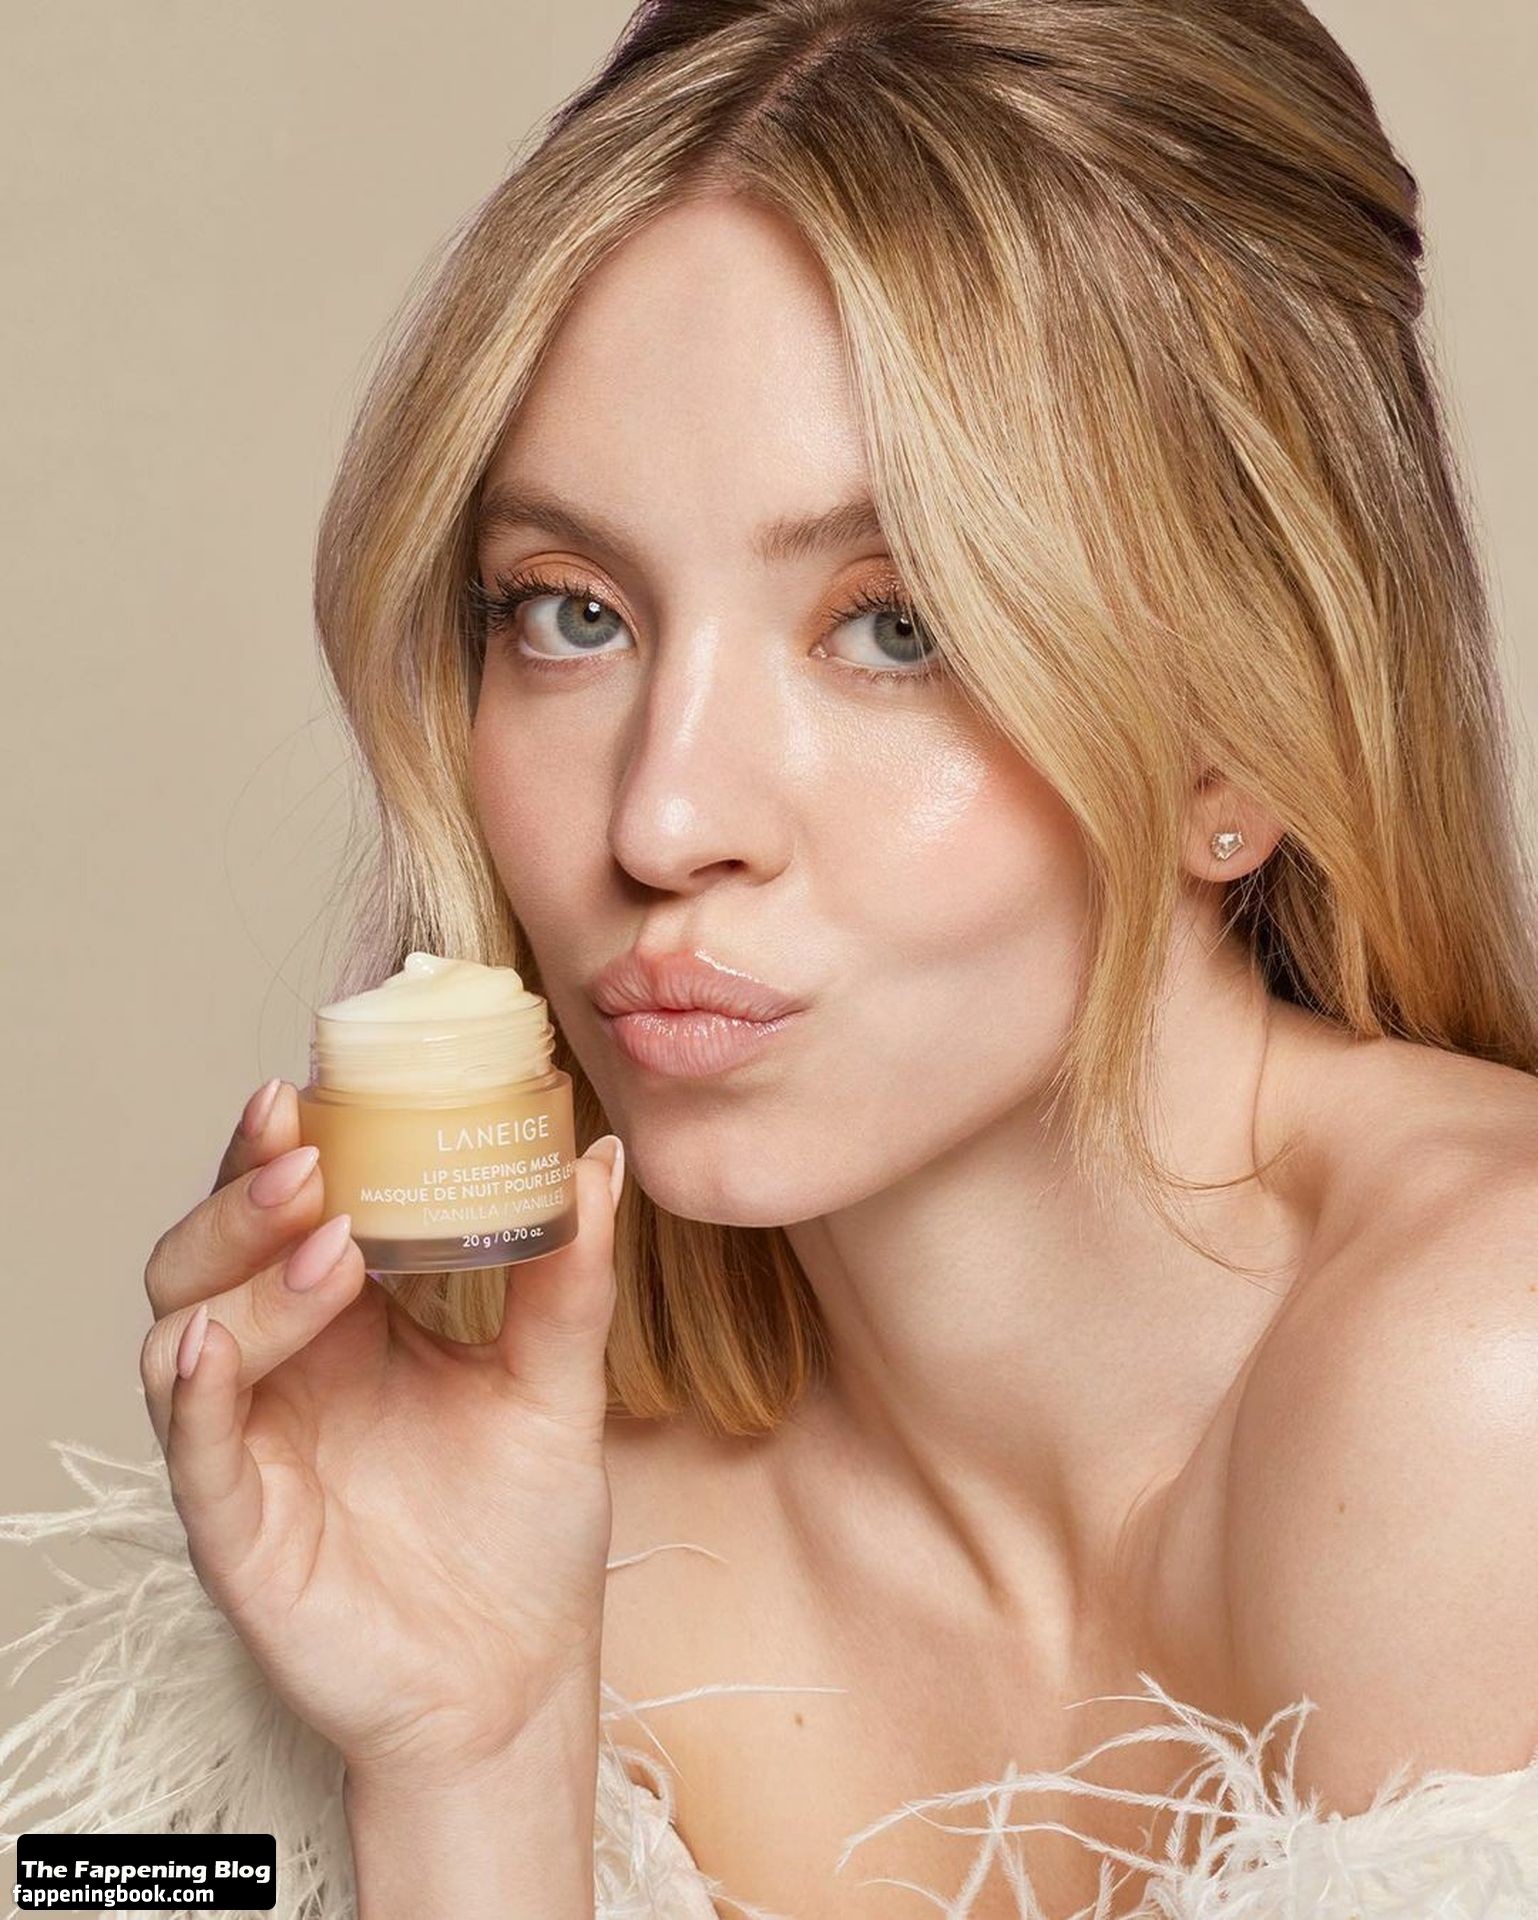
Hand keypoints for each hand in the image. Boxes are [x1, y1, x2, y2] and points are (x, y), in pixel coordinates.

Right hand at [139, 1077, 623, 1781]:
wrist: (516, 1681)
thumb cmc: (520, 1536)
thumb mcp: (556, 1388)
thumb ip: (569, 1277)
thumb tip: (599, 1158)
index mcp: (347, 1324)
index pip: (288, 1212)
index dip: (290, 1148)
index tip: (317, 1084)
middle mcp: (284, 1372)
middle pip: (213, 1254)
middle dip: (245, 1194)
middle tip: (304, 1149)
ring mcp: (251, 1447)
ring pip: (188, 1332)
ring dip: (244, 1276)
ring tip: (322, 1243)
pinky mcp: (237, 1530)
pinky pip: (190, 1449)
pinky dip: (195, 1391)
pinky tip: (219, 1347)